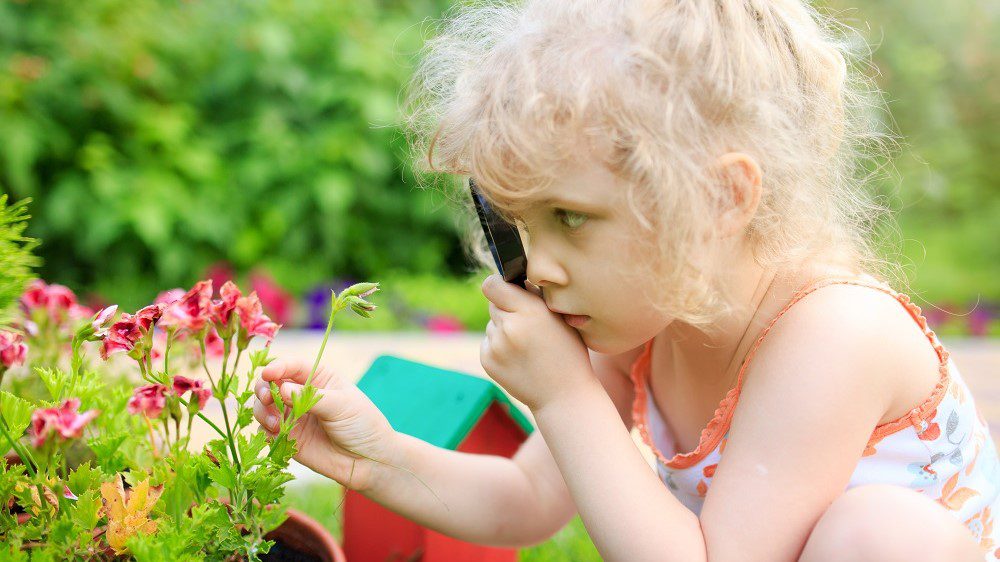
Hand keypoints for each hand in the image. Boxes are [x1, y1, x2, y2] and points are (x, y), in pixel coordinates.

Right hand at [253, 360, 397, 491]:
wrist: (369, 460)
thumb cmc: (362, 424)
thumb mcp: (342, 405)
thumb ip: (312, 397)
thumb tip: (282, 389)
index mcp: (318, 377)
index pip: (292, 366)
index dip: (277, 367)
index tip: (268, 374)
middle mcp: (301, 394)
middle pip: (270, 384)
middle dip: (263, 388)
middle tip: (268, 399)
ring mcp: (293, 416)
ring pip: (263, 407)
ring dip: (262, 411)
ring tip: (275, 422)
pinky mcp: (288, 438)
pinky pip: (265, 431)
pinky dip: (265, 430)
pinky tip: (277, 433)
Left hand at [479, 274, 593, 411]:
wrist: (564, 395)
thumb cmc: (568, 352)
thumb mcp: (560, 317)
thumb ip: (535, 296)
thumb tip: (514, 280)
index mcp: (529, 311)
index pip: (493, 285)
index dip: (498, 284)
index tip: (505, 287)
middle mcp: (508, 327)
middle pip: (493, 303)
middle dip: (507, 308)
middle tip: (527, 324)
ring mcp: (496, 346)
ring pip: (492, 324)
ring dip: (504, 328)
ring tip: (527, 346)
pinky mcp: (488, 360)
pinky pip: (489, 342)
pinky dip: (499, 346)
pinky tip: (519, 358)